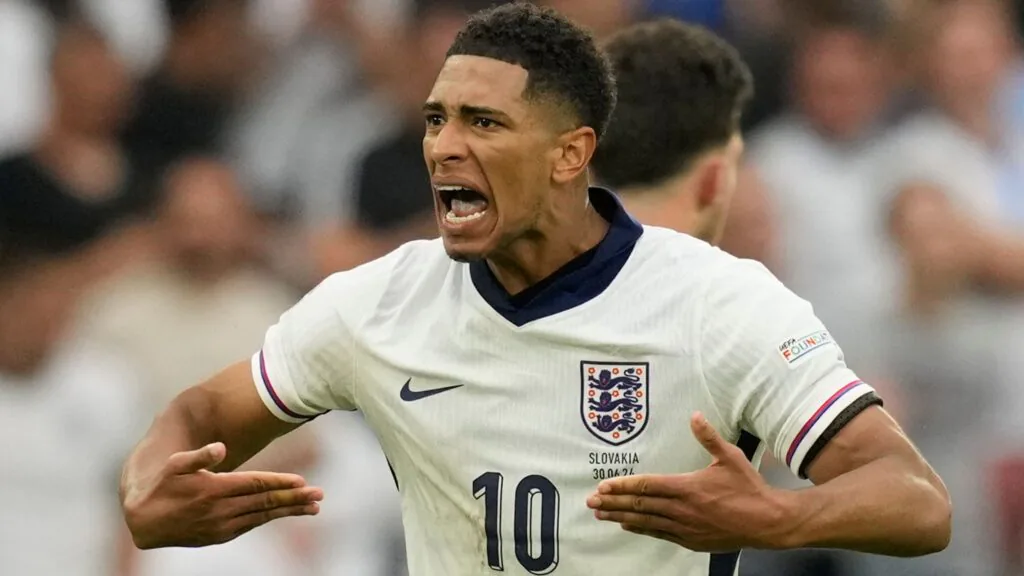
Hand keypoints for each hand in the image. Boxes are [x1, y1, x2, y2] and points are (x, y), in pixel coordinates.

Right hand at [122, 443, 323, 548]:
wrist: (143, 520)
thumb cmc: (159, 485)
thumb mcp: (173, 465)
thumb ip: (198, 455)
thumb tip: (221, 448)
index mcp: (214, 490)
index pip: (255, 485)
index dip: (280, 483)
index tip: (303, 482)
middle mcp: (221, 510)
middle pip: (265, 502)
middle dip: (295, 498)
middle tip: (319, 495)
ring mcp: (221, 526)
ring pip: (262, 516)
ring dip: (288, 511)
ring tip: (313, 507)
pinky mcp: (219, 536)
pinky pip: (250, 525)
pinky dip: (269, 518)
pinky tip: (282, 512)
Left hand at [586, 413, 793, 551]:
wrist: (768, 522)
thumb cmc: (749, 489)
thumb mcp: (730, 457)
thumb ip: (709, 437)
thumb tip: (695, 415)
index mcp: (687, 487)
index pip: (646, 486)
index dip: (622, 486)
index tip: (603, 485)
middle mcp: (682, 509)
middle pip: (639, 505)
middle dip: (613, 502)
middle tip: (591, 501)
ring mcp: (685, 527)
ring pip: (645, 522)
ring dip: (621, 517)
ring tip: (601, 514)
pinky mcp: (691, 541)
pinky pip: (659, 534)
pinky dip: (641, 529)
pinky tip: (628, 526)